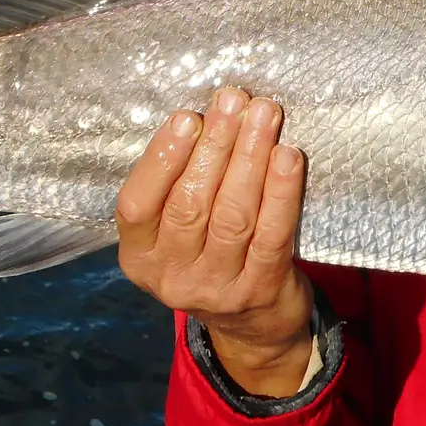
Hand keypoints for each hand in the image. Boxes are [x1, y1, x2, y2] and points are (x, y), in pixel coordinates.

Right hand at [116, 87, 313, 396]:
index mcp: (139, 255)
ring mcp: (217, 288)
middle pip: (191, 204)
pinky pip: (273, 233)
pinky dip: (282, 191)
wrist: (253, 324)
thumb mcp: (176, 230)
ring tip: (264, 115)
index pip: (138, 204)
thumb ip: (180, 183)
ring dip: (250, 158)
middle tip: (235, 101)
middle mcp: (171, 276)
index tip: (188, 117)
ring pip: (233, 215)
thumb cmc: (209, 252)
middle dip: (215, 145)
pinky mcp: (260, 289)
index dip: (162, 158)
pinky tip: (288, 157)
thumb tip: (208, 114)